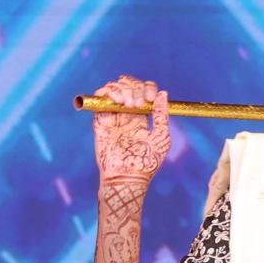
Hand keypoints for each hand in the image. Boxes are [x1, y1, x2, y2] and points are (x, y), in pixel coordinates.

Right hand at [93, 74, 171, 198]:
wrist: (127, 177)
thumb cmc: (146, 164)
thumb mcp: (161, 138)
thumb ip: (162, 116)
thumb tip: (163, 93)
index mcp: (142, 116)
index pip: (144, 90)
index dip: (147, 88)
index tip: (150, 99)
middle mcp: (127, 113)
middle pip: (129, 85)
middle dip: (135, 88)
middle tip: (137, 104)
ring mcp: (113, 115)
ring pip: (115, 87)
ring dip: (122, 89)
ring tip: (127, 103)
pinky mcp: (101, 119)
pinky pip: (100, 97)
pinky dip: (107, 91)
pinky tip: (117, 100)